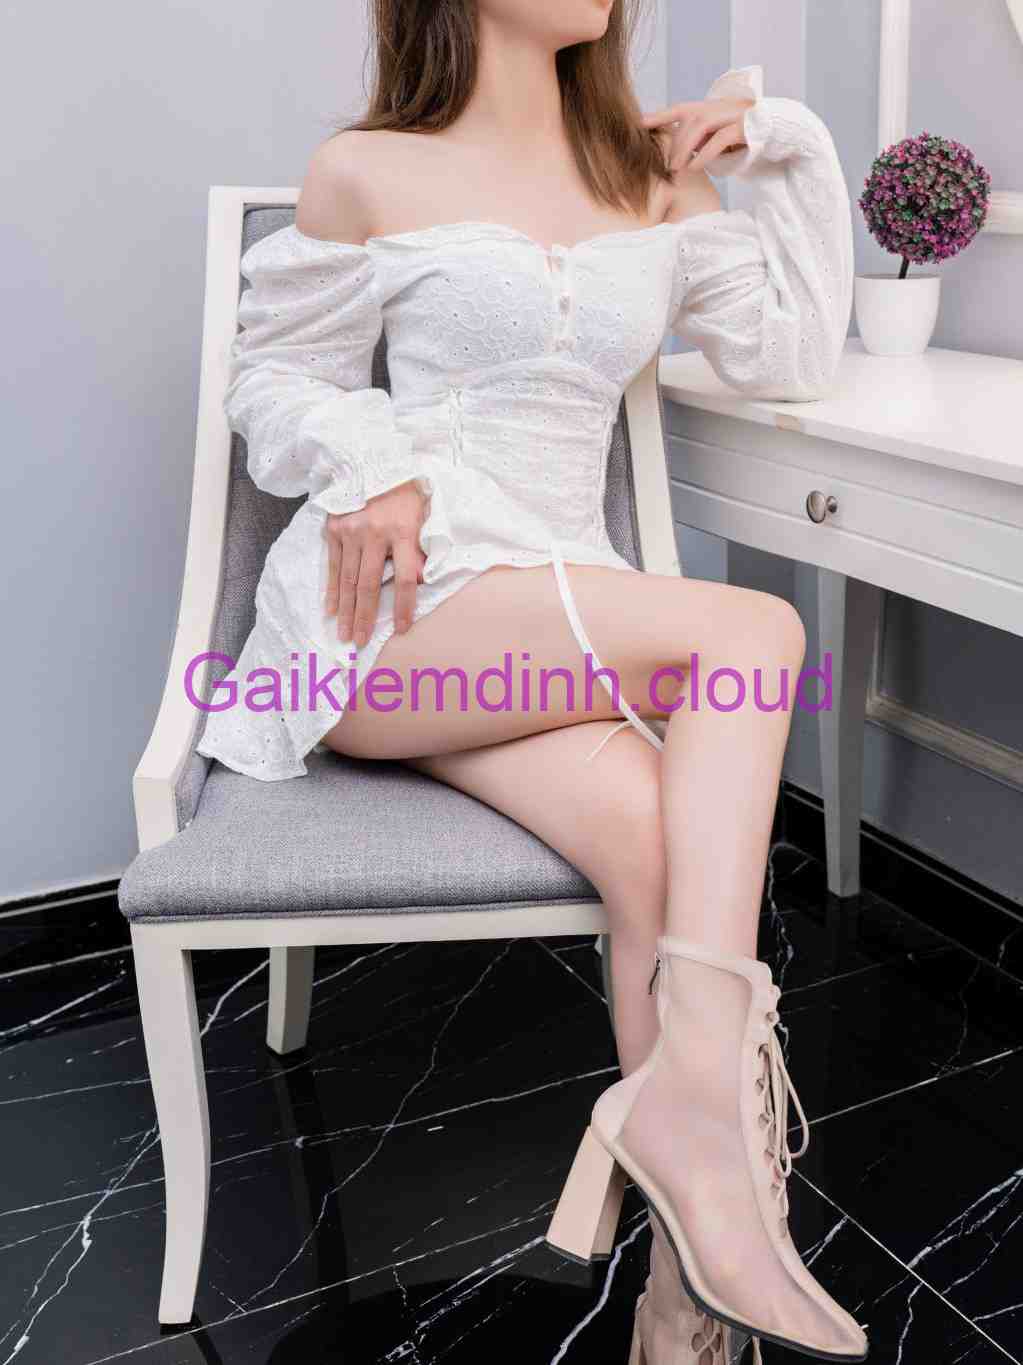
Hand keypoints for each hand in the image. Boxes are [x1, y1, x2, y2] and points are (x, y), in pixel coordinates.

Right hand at [323, 479, 427, 647]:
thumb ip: (421, 550)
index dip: (404, 606)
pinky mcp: (334, 529)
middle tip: (360, 643)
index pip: (406, 578)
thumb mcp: (423, 516)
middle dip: (366, 618)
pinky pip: (334, 566)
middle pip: (370, 585)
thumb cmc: (405, 493)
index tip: (402, 629)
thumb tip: (419, 583)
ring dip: (347, 611)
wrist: (372, 461)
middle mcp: (374, 533)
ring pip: (349, 579)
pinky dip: (333, 590)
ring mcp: (351, 531)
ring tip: (345, 634)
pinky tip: (332, 610)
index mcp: (402, 531)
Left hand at [641, 95, 754, 175]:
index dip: (659, 115)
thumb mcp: (716, 138)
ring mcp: (732, 113)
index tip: (639, 124)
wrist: (775, 132)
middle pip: (688, 121)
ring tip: (678, 169)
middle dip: (675, 144)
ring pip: (701, 126)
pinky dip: (705, 154)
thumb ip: (698, 141)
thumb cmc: (742, 138)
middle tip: (666, 166)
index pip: (679, 109)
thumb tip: (675, 158)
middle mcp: (719, 106)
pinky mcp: (744, 126)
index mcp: (710, 107)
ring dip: (686, 149)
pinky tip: (696, 167)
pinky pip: (719, 138)